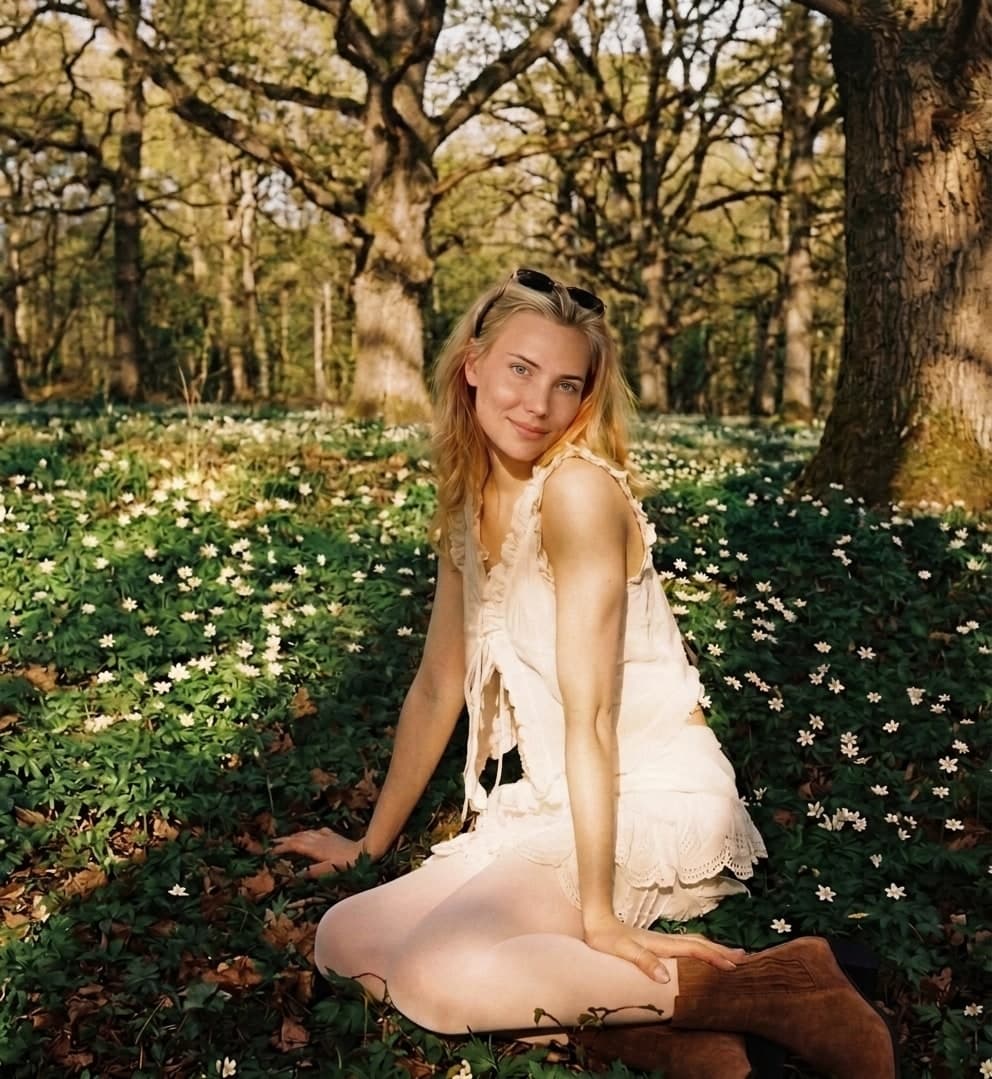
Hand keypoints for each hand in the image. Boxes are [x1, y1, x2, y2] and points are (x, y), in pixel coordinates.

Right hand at [270, 827, 365, 877]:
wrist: (365, 851)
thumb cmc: (347, 864)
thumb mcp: (329, 870)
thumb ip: (312, 872)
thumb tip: (296, 874)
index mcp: (315, 849)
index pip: (295, 846)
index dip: (283, 847)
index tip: (272, 851)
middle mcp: (319, 840)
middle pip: (299, 837)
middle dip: (286, 840)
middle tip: (274, 842)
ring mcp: (327, 837)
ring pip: (307, 833)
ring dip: (296, 835)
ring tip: (288, 837)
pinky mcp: (334, 836)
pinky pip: (318, 832)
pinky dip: (310, 832)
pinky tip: (312, 832)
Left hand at [583, 916, 747, 983]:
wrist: (595, 922)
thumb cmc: (606, 939)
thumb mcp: (623, 952)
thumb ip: (643, 961)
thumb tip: (666, 978)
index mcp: (661, 943)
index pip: (693, 949)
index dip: (713, 956)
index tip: (732, 964)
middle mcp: (665, 941)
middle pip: (699, 943)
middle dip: (721, 950)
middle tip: (744, 958)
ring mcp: (661, 941)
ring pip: (694, 943)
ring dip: (713, 948)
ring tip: (731, 955)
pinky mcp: (656, 944)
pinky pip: (685, 946)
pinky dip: (700, 949)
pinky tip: (701, 954)